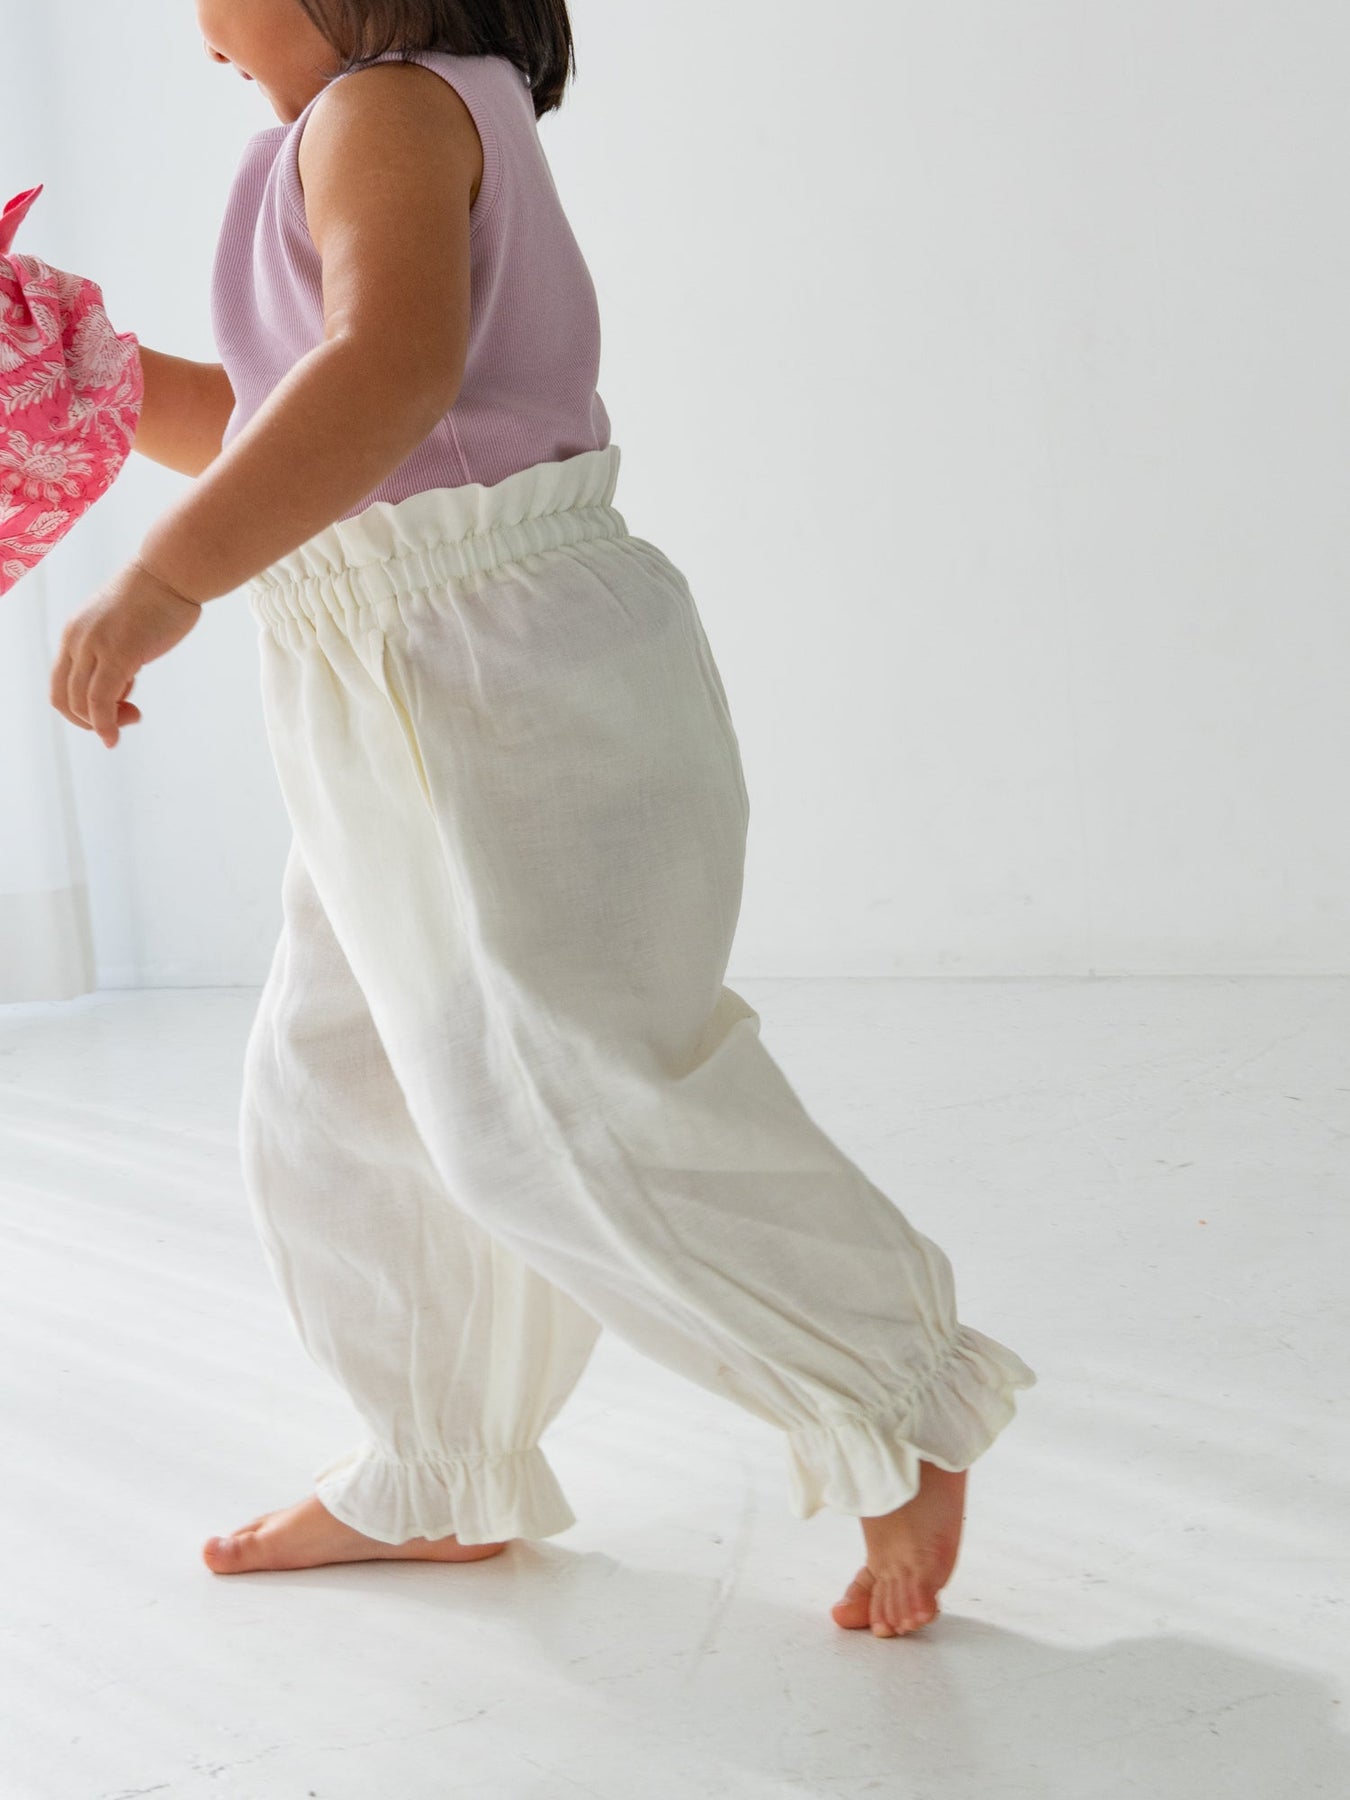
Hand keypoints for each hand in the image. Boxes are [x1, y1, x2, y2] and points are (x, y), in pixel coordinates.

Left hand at [49, 558, 202, 748]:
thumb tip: (122, 676)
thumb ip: (114, 649)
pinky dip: (105, 725)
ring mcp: (94, 647)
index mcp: (74, 632)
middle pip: (63, 696)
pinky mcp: (117, 655)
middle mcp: (76, 639)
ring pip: (79, 703)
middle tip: (123, 720)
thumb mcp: (123, 625)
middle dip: (88, 720)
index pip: (61, 681)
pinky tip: (115, 736)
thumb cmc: (158, 595)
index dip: (79, 706)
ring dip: (102, 724)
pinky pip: (100, 702)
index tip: (115, 707)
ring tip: (131, 719)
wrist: (172, 571)